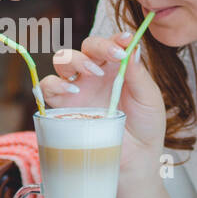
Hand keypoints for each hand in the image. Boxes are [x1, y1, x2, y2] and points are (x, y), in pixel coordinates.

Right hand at [39, 31, 166, 172]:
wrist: (133, 161)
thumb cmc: (144, 129)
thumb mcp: (149, 99)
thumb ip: (139, 74)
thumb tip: (133, 47)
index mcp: (116, 68)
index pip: (112, 43)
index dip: (116, 37)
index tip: (127, 39)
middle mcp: (94, 74)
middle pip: (86, 47)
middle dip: (97, 46)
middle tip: (113, 56)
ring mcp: (77, 89)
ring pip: (63, 60)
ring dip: (74, 60)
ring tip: (92, 74)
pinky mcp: (62, 107)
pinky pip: (47, 87)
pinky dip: (54, 84)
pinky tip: (72, 93)